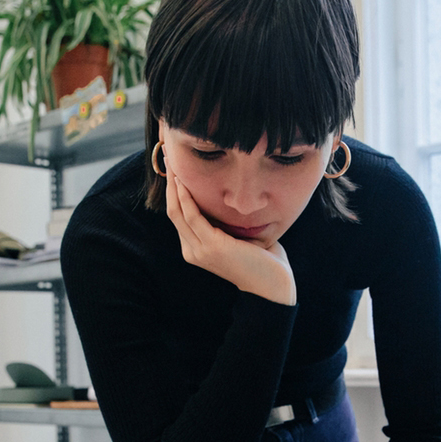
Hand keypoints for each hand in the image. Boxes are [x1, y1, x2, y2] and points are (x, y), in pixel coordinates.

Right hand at [164, 160, 295, 304]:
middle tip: (167, 156)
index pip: (178, 216)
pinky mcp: (212, 246)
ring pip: (177, 212)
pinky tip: (184, 181)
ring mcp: (200, 250)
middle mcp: (192, 251)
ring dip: (173, 185)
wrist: (272, 285)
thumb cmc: (262, 260)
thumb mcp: (238, 237)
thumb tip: (228, 195)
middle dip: (169, 183)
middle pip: (172, 211)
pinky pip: (192, 216)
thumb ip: (227, 221)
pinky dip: (186, 197)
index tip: (175, 169)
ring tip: (173, 161)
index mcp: (196, 249)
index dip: (173, 192)